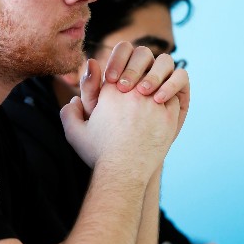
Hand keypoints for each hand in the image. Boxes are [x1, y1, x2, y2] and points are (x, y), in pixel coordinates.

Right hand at [60, 82, 179, 176]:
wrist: (122, 175)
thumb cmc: (98, 154)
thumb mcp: (75, 132)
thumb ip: (69, 112)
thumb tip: (74, 98)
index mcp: (110, 92)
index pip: (118, 68)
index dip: (119, 74)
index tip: (119, 86)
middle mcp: (133, 94)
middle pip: (139, 70)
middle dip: (138, 76)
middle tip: (136, 87)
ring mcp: (153, 104)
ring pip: (159, 81)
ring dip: (155, 85)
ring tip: (150, 95)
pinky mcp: (169, 118)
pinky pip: (174, 97)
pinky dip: (168, 98)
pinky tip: (161, 107)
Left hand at [97, 41, 189, 139]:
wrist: (129, 161)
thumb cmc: (105, 138)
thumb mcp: (92, 114)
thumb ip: (89, 88)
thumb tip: (91, 62)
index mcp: (123, 71)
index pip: (123, 50)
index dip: (117, 59)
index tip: (110, 79)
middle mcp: (144, 73)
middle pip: (144, 53)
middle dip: (133, 67)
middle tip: (124, 88)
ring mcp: (163, 81)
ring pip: (165, 61)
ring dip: (154, 73)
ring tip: (143, 93)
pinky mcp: (179, 93)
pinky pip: (181, 77)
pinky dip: (172, 83)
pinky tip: (158, 100)